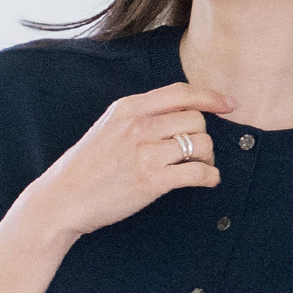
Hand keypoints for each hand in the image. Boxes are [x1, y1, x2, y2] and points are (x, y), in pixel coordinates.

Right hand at [22, 82, 232, 240]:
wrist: (63, 199)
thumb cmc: (86, 168)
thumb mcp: (108, 127)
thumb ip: (139, 117)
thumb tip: (177, 115)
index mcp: (129, 107)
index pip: (180, 93)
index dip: (210, 97)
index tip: (229, 104)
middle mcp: (139, 125)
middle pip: (195, 119)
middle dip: (203, 136)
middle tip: (198, 152)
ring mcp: (145, 153)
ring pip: (200, 144)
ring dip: (207, 158)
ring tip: (199, 168)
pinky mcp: (151, 181)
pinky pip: (196, 172)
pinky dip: (209, 177)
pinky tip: (208, 180)